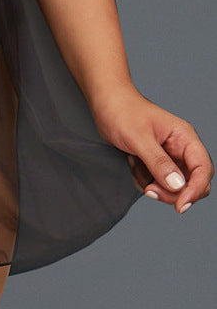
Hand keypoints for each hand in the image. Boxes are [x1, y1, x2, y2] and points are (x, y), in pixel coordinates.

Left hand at [89, 87, 212, 213]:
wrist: (106, 103)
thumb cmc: (122, 111)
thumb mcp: (138, 137)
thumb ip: (158, 162)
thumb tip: (178, 185)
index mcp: (185, 137)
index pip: (203, 169)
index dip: (195, 190)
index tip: (180, 206)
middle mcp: (181, 148)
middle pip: (192, 183)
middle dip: (172, 192)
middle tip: (150, 190)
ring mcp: (169, 156)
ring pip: (173, 187)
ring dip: (153, 185)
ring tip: (136, 165)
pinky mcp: (155, 162)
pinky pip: (157, 183)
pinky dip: (144, 180)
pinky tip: (133, 165)